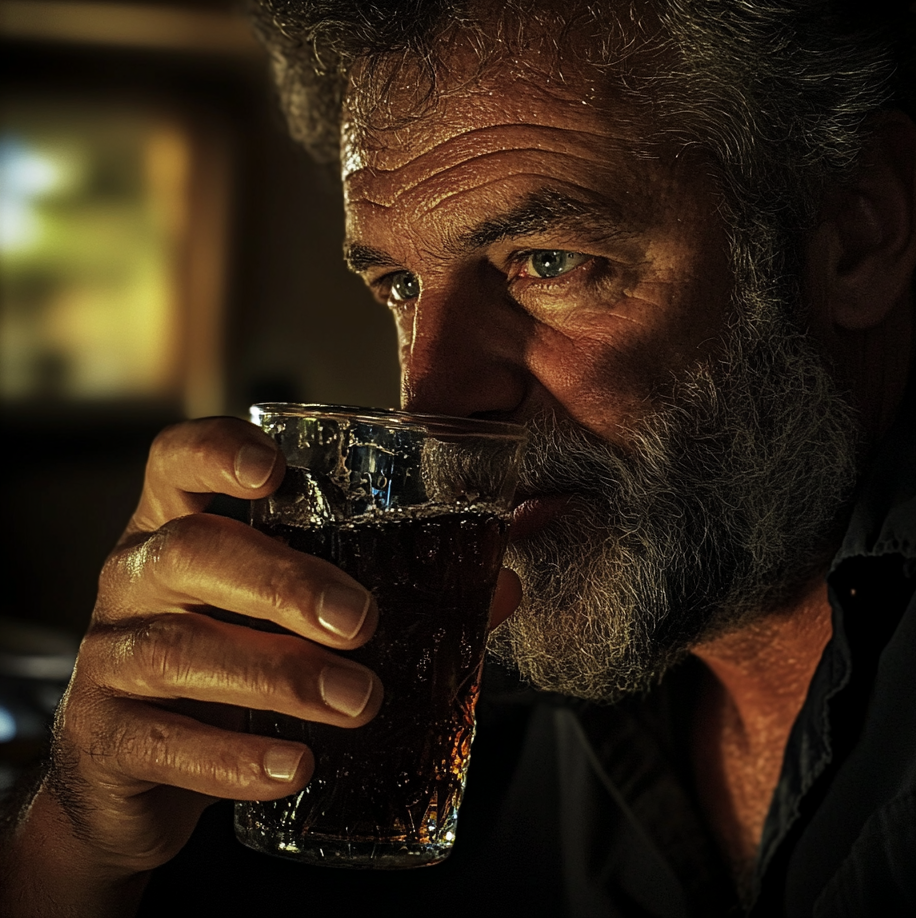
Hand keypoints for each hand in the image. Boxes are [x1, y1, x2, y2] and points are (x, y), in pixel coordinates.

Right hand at [3, 417, 387, 914]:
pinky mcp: (107, 738)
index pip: (176, 460)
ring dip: (279, 675)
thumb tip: (500, 587)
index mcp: (178, 525)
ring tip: (356, 702)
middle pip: (191, 550)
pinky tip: (293, 765)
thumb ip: (382, 591)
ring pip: (177, 647)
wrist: (137, 773)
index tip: (275, 470)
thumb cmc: (231, 662)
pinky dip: (233, 758)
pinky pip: (163, 742)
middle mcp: (135, 576)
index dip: (218, 452)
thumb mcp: (286, 616)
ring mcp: (110, 656)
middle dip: (281, 580)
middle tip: (360, 620)